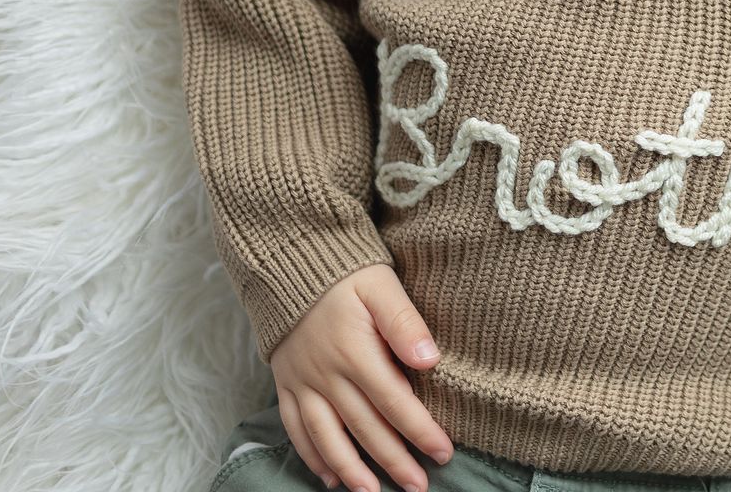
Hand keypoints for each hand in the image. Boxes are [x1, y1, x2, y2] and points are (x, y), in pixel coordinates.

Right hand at [269, 263, 453, 491]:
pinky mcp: (286, 384)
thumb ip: (405, 323)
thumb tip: (431, 359)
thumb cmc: (346, 273)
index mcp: (356, 352)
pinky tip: (329, 475)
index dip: (421, 431)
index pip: (395, 402)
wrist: (290, 262)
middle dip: (394, 460)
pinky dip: (312, 455)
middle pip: (365, 428)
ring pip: (327, 437)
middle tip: (419, 485)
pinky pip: (296, 428)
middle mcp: (327, 375)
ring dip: (351, 469)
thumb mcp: (381, 286)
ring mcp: (302, 382)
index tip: (444, 452)